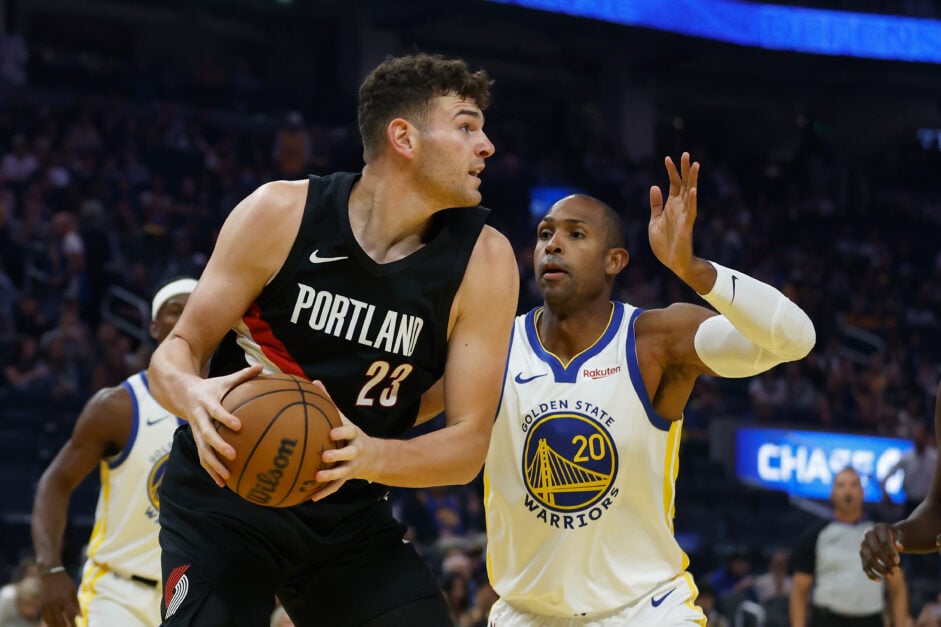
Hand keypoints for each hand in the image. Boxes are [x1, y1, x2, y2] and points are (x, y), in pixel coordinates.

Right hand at [40, 570, 79, 626]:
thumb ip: (76, 603)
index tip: (76, 626)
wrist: (50, 574)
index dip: (73, 622)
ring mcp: (46, 604)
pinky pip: (44, 616)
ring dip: (55, 626)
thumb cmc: (64, 582)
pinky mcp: (41, 604)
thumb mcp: (72, 590)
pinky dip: (48, 623)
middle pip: (59, 619)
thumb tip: (80, 614)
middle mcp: (54, 602)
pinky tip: (52, 625)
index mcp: (64, 598)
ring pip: (50, 620)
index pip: (70, 614)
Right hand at [183, 364, 262, 485]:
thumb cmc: (210, 387)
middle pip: (207, 435)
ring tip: (228, 476)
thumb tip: (262, 366)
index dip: (225, 418)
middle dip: (219, 446)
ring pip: (202, 451)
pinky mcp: (196, 441)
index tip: (239, 426)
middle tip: (233, 455)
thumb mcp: (224, 380)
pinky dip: (211, 471)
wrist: (181, 394)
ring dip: (214, 464)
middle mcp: (198, 419)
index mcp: (206, 402)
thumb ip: (243, 375)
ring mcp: (196, 432)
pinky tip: (223, 483)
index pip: (216, 411)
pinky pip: (203, 458)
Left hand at [309, 383, 375, 500]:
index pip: (350, 432)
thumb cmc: (350, 434)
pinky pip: (336, 487)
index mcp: (354, 435)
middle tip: (324, 456)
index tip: (331, 432)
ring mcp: (352, 466)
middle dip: (338, 455)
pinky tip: (311, 498)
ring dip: (331, 476)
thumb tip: (314, 382)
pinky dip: (324, 492)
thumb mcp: (343, 418)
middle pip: (348, 453)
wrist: (373, 456)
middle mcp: (355, 451)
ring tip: (317, 477)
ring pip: (343, 472)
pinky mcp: (347, 478)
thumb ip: (329, 402)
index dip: (342, 432)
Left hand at [649, 152, 699, 276]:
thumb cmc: (664, 243)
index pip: (673, 184)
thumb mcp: (654, 221)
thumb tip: (654, 186)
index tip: (668, 158)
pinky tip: (692, 190)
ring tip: (695, 165)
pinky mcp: (687, 226)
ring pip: (689, 194)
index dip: (671, 171)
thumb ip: (656, 205)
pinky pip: (690, 211)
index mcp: (671, 206)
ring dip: (692, 180)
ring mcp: (684, 216)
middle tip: (686, 154)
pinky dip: (691, 201)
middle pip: (683, 184)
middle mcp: (679, 208)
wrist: (673, 262)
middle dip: (684, 170)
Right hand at [859, 522, 903, 580]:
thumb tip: (900, 547)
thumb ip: (899, 540)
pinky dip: (871, 574)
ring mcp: (863, 546)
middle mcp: (868, 536)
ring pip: (869, 560)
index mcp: (878, 529)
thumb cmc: (894, 536)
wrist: (884, 535)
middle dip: (887, 562)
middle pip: (876, 551)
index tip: (898, 561)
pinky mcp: (862, 555)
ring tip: (892, 576)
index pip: (884, 542)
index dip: (891, 552)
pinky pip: (864, 566)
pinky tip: (880, 580)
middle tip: (897, 571)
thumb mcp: (898, 535)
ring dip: (880, 569)